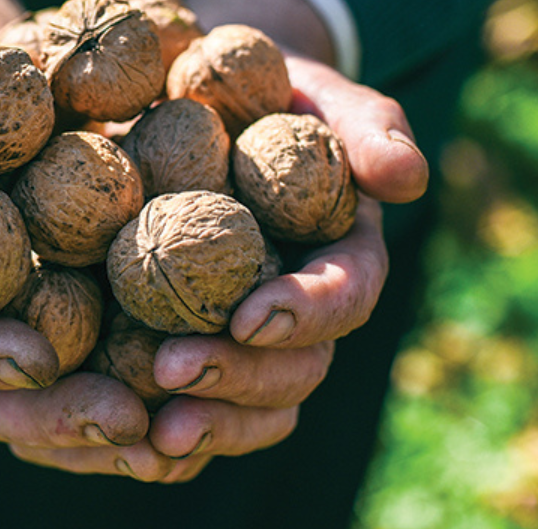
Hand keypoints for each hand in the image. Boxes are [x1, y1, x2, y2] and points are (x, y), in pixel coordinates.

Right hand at [0, 0, 172, 479]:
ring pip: (47, 413)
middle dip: (56, 417)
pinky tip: (200, 424)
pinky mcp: (73, 336)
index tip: (34, 358)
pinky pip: (99, 388)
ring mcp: (14, 340)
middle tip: (124, 420)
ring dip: (107, 436)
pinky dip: (145, 413)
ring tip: (172, 441)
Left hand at [144, 0, 429, 468]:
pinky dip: (170, 438)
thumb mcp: (317, 94)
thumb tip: (408, 180)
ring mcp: (248, 339)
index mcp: (341, 255)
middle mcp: (301, 311)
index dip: (306, 312)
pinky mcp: (192, 348)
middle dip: (241, 377)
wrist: (200, 103)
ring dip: (209, 422)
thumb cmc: (268, 94)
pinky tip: (129, 443)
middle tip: (173, 370)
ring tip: (155, 432)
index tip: (249, 316)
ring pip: (251, 406)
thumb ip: (367, 126)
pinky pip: (196, 410)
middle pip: (295, 369)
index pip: (346, 295)